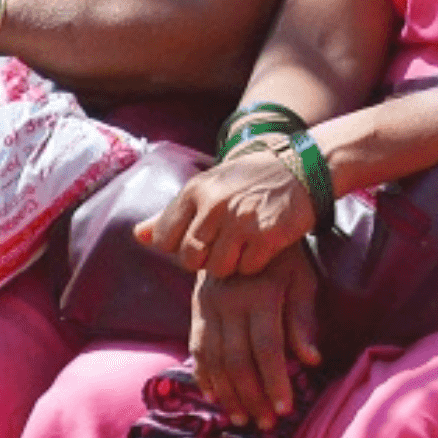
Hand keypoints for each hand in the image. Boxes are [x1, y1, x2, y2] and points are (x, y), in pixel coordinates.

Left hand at [135, 146, 315, 277]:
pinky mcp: (266, 235)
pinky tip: (262, 245)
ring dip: (230, 265)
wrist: (300, 168)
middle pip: (190, 259)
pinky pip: (246, 269)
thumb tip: (137, 235)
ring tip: (243, 245)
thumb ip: (171, 213)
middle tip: (224, 245)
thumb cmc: (248, 180)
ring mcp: (240, 220)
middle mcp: (214, 204)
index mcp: (195, 190)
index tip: (199, 239)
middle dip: (205, 260)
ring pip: (217, 268)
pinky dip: (253, 264)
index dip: (180, 247)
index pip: (165, 240)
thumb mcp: (207, 187)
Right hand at [188, 249, 321, 429]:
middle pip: (237, 360)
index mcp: (260, 294)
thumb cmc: (283, 257)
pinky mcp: (196, 308)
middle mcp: (229, 301)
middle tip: (266, 423)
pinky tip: (215, 397)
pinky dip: (204, 376)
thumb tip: (311, 360)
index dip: (275, 382)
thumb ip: (303, 320)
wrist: (243, 223)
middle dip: (252, 396)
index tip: (284, 409)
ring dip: (227, 393)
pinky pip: (196, 348)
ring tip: (243, 418)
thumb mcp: (302, 279)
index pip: (266, 348)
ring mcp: (208, 305)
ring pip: (213, 359)